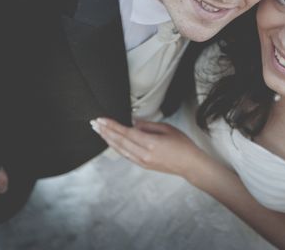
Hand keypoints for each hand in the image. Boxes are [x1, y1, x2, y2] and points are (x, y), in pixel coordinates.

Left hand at [91, 118, 206, 177]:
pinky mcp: (143, 165)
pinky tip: (112, 142)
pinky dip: (117, 147)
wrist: (190, 164)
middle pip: (119, 141)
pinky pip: (126, 155)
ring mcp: (142, 161)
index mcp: (151, 143)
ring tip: (99, 131)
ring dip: (108, 140)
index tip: (102, 120)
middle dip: (105, 132)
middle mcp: (144, 154)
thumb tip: (134, 123)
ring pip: (120, 149)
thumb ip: (148, 126)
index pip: (126, 132)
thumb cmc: (183, 146)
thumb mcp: (167, 129)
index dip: (112, 126)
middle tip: (95, 124)